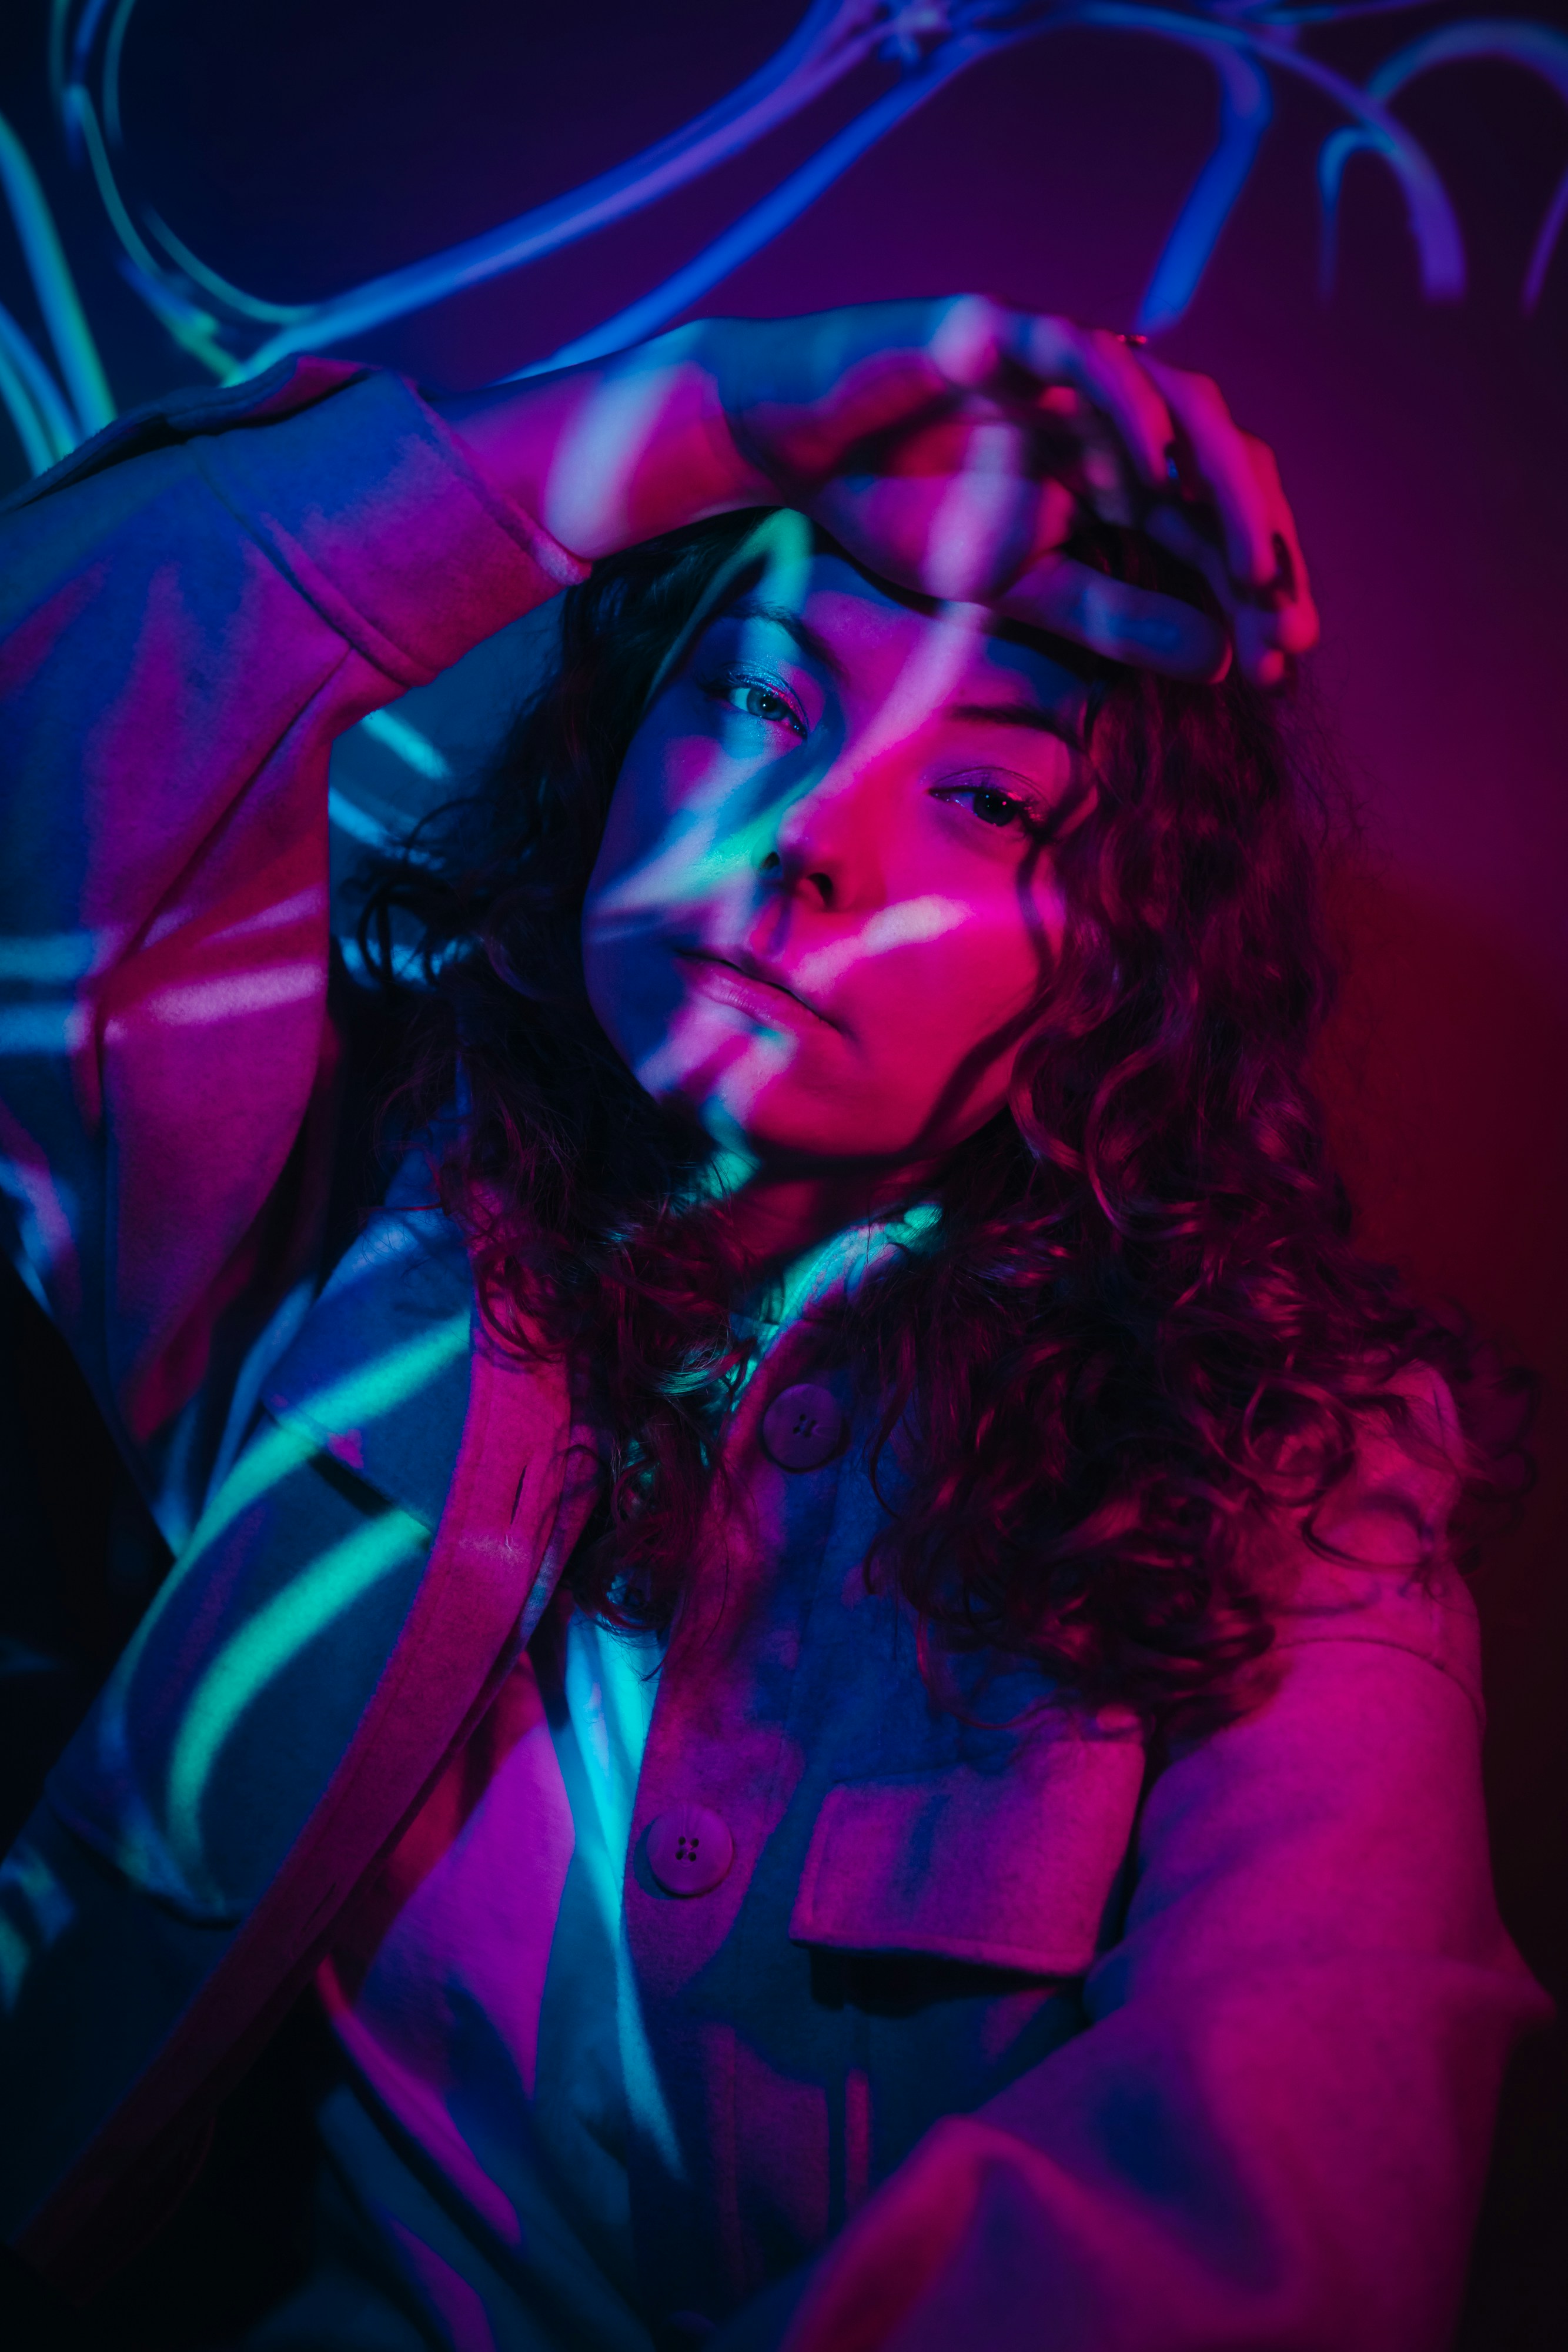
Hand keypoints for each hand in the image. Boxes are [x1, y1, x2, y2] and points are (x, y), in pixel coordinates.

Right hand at [697, 298, 1316, 685]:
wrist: (792, 447)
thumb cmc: (898, 509)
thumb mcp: (1017, 590)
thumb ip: (1113, 621)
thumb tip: (1221, 660)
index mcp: (1117, 472)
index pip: (1211, 525)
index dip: (1254, 587)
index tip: (1282, 661)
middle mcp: (1109, 412)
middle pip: (1220, 461)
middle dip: (1263, 541)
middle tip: (1288, 622)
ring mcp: (1065, 362)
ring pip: (1178, 397)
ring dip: (1223, 480)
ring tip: (1251, 561)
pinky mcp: (1005, 326)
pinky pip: (1083, 353)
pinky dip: (1127, 406)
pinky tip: (1156, 467)